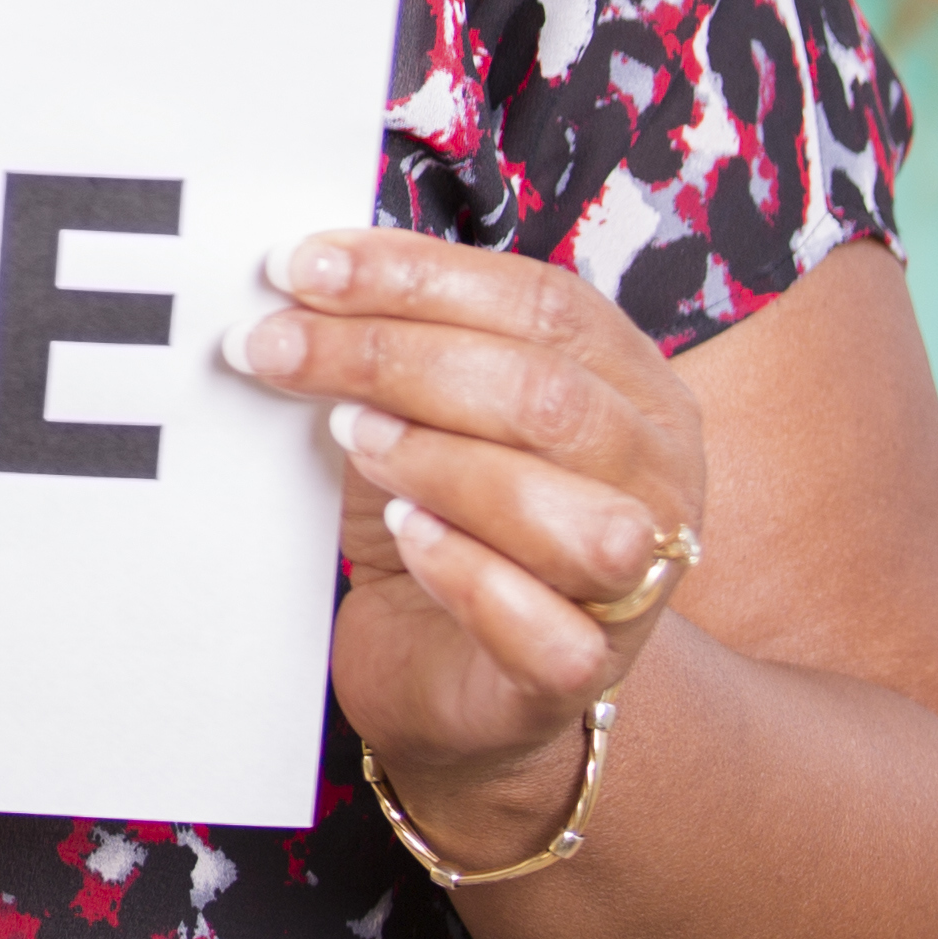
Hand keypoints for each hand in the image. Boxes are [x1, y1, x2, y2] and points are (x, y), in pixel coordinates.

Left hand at [237, 228, 710, 853]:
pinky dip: (464, 573)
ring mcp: (636, 584)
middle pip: (545, 396)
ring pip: (573, 513)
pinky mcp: (583, 673)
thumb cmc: (446, 524)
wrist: (453, 673)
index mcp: (632, 389)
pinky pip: (546, 630)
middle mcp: (656, 480)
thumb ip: (398, 349)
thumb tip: (306, 278)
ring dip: (439, 462)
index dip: (418, 275)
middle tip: (281, 350)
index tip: (303, 266)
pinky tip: (405, 536)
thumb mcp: (421, 415)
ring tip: (353, 441)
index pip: (544, 305)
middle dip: (392, 358)